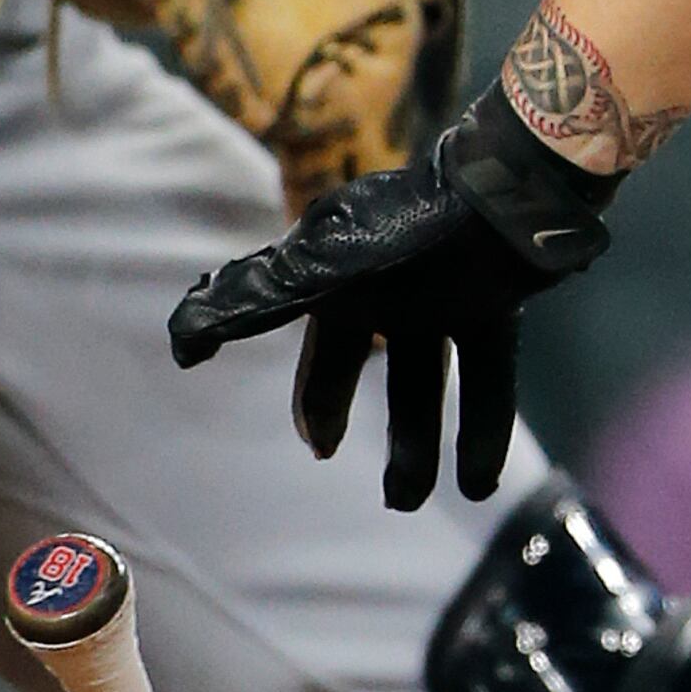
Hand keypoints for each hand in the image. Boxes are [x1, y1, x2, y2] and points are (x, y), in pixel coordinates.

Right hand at [169, 90, 614, 509]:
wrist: (507, 190)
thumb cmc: (408, 231)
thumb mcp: (324, 271)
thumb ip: (256, 303)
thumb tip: (182, 341)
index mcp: (342, 280)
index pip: (319, 349)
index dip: (316, 398)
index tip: (317, 446)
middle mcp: (389, 290)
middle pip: (366, 367)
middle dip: (354, 419)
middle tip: (355, 475)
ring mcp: (443, 299)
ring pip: (426, 384)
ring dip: (420, 445)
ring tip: (412, 501)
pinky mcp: (495, 305)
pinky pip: (487, 378)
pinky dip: (482, 432)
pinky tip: (479, 485)